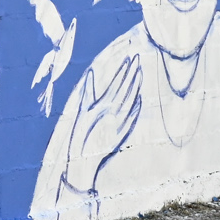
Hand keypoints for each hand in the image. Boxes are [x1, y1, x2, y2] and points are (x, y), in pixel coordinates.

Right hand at [66, 56, 143, 193]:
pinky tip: (139, 97)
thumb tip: (91, 74)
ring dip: (136, 86)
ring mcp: (121, 122)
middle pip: (127, 89)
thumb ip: (87, 92)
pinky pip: (133, 115)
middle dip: (132, 73)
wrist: (85, 159)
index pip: (117, 84)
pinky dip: (137, 105)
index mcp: (103, 106)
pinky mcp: (125, 131)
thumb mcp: (80, 111)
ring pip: (132, 100)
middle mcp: (115, 113)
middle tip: (138, 59)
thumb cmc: (79, 135)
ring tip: (140, 73)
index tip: (129, 59)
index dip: (123, 71)